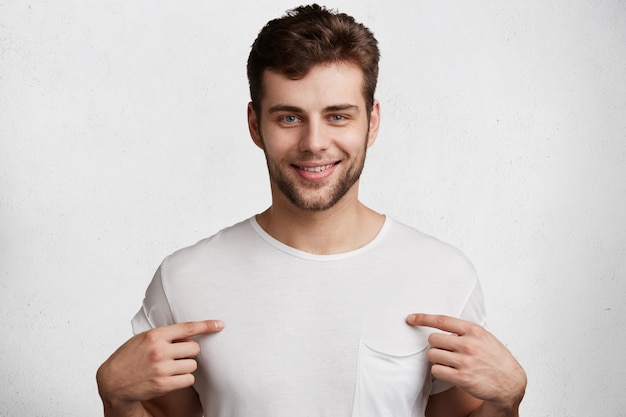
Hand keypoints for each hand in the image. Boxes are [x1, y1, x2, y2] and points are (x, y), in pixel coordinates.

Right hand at [97, 320, 223, 408]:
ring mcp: (161, 368)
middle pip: (195, 348)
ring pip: (192, 365)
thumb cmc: (129, 357)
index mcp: (155, 335)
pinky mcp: (163, 384)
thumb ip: (164, 335)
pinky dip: (184, 379)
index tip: (220, 325)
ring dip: (187, 366)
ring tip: (172, 367)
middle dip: (190, 351)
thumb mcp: (143, 338)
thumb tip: (189, 335)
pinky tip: (173, 377)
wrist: (112, 381)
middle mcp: (159, 350)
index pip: (187, 328)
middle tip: (179, 354)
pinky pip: (188, 379)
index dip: (206, 325)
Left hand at [406, 314, 525, 409]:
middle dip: (436, 345)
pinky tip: (449, 372)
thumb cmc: (496, 358)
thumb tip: (441, 326)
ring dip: (436, 359)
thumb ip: (465, 331)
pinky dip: (439, 371)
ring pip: (432, 355)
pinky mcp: (462, 378)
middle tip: (446, 351)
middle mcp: (469, 344)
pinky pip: (436, 370)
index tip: (411, 318)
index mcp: (474, 331)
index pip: (442, 320)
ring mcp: (465, 361)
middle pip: (433, 339)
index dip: (423, 318)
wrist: (511, 383)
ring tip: (450, 362)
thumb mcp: (485, 337)